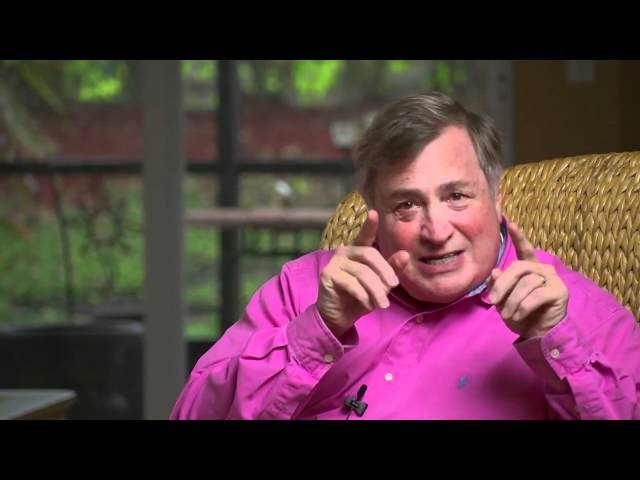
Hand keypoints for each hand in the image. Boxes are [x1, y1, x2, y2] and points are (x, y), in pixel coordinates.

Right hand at [317, 209, 409, 337]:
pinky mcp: (328, 275)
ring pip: (362, 273)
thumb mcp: (380, 284)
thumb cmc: (361, 297)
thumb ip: (391, 269)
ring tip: (382, 304)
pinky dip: (363, 296)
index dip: (369, 225)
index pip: (365, 235)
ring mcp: (335, 262)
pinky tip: (367, 304)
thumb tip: (405, 254)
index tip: (374, 213)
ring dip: (376, 290)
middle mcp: (345, 251)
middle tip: (393, 287)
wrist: (339, 316)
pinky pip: (351, 284)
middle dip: (384, 272)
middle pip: (370, 255)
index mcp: (358, 250)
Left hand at [486, 222, 568, 338]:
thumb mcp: (503, 299)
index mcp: (529, 268)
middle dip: (503, 285)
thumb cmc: (520, 314)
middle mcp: (542, 269)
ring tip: (508, 314)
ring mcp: (553, 279)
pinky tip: (519, 315)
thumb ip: (498, 284)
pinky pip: (536, 295)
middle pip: (518, 267)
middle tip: (493, 301)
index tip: (510, 222)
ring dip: (512, 301)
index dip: (518, 236)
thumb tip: (495, 270)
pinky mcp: (559, 291)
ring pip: (526, 283)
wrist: (538, 334)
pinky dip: (523, 307)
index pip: (524, 249)